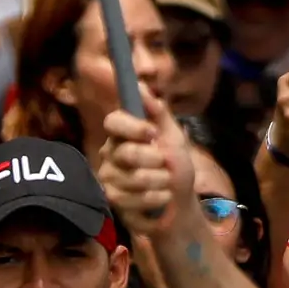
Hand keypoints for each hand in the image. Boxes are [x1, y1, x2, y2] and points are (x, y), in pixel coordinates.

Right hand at [98, 103, 188, 242]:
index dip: (132, 127)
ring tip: (166, 182)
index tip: (152, 133)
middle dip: (155, 160)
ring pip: (133, 178)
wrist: (180, 202)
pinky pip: (133, 199)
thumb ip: (158, 113)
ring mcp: (108, 177)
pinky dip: (156, 198)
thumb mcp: (174, 136)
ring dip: (160, 181)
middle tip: (166, 163)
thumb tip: (141, 85)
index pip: (113, 122)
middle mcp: (110, 153)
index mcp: (123, 133)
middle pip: (126, 153)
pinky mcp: (112, 200)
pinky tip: (162, 197)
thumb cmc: (175, 166)